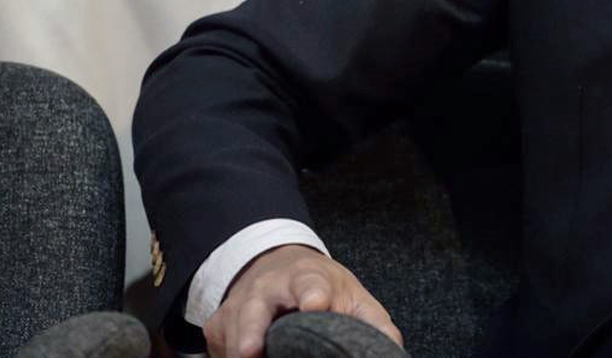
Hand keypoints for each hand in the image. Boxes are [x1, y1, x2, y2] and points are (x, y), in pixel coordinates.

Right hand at [207, 245, 401, 357]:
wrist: (275, 263)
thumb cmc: (320, 287)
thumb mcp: (351, 297)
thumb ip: (374, 324)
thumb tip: (393, 350)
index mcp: (307, 278)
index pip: (310, 283)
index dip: (312, 294)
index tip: (316, 304)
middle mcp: (266, 288)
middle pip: (254, 310)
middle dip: (251, 331)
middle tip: (252, 352)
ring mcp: (238, 306)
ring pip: (232, 336)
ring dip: (240, 352)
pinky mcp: (218, 325)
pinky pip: (220, 350)